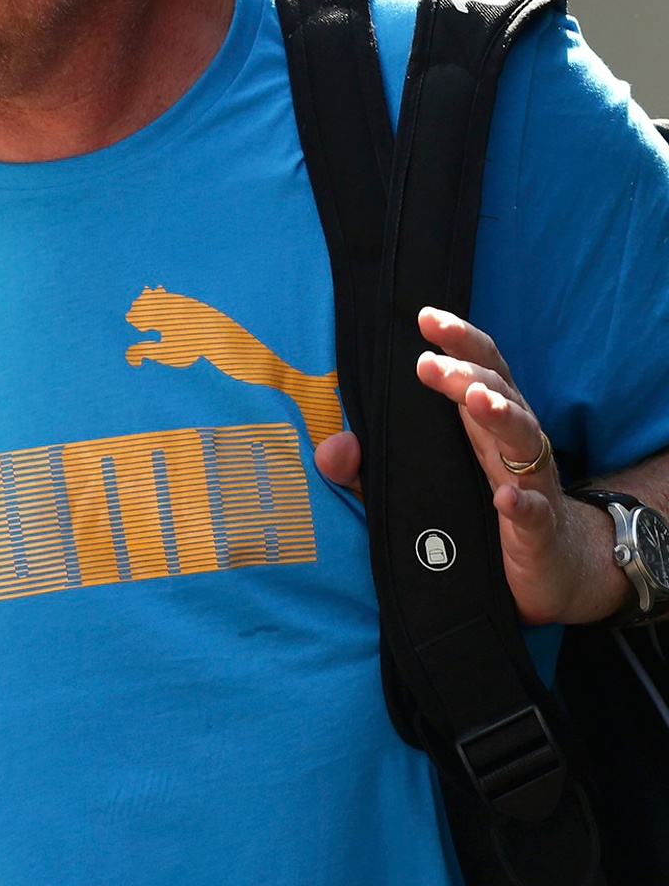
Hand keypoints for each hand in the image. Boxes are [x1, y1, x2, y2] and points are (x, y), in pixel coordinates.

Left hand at [311, 308, 628, 624]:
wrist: (556, 569)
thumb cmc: (485, 515)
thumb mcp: (421, 487)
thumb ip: (368, 471)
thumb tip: (330, 448)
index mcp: (485, 427)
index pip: (478, 370)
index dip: (457, 341)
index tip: (424, 316)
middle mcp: (513, 446)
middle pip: (500, 394)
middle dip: (468, 374)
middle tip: (431, 363)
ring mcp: (532, 486)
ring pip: (525, 442)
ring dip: (503, 417)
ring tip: (478, 400)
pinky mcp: (540, 533)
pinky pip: (535, 514)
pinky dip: (522, 504)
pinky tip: (504, 498)